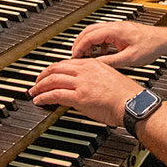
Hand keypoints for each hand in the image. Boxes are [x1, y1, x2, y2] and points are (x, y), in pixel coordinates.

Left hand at [29, 58, 143, 125]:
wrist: (133, 103)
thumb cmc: (126, 95)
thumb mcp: (109, 78)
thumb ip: (94, 79)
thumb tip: (85, 86)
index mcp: (94, 64)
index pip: (67, 62)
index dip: (54, 68)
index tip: (49, 74)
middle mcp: (86, 70)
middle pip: (57, 68)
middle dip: (43, 75)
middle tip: (36, 82)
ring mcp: (82, 83)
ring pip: (53, 80)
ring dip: (40, 86)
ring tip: (33, 92)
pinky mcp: (79, 97)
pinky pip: (55, 94)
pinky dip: (44, 97)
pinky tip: (39, 100)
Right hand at [71, 21, 166, 67]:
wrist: (164, 40)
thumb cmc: (151, 47)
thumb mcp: (129, 59)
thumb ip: (110, 62)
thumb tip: (95, 65)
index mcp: (115, 31)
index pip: (89, 36)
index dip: (79, 47)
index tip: (74, 57)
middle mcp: (115, 26)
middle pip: (89, 31)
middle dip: (79, 43)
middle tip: (75, 55)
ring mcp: (117, 27)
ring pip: (95, 31)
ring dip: (88, 42)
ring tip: (86, 55)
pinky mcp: (121, 31)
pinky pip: (103, 34)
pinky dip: (97, 42)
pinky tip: (101, 53)